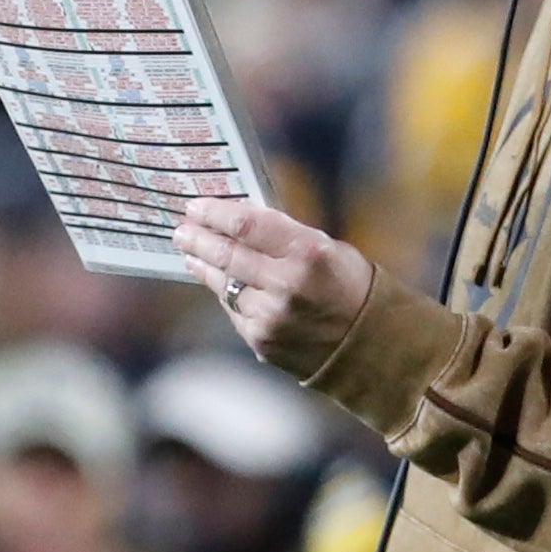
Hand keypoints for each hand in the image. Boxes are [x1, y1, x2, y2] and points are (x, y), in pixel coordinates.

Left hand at [173, 200, 374, 377]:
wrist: (369, 345)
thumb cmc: (350, 286)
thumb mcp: (327, 247)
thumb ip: (284, 234)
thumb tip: (239, 218)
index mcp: (306, 253)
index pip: (246, 225)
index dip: (215, 213)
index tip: (196, 206)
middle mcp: (285, 284)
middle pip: (226, 253)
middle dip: (198, 237)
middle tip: (181, 228)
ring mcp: (270, 316)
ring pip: (223, 284)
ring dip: (203, 265)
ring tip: (191, 252)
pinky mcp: (261, 340)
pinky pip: (233, 309)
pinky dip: (224, 292)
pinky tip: (217, 282)